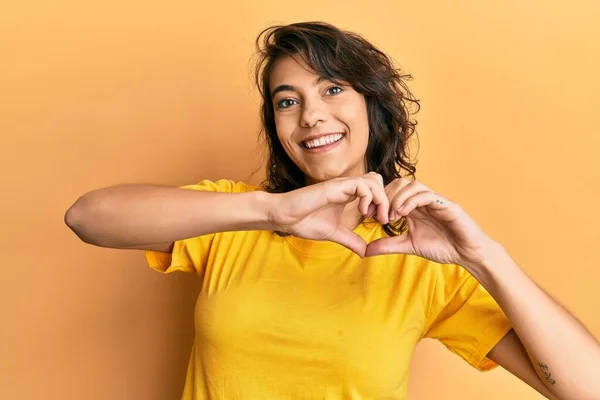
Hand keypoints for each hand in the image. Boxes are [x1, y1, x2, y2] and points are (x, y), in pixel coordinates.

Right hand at [268, 172, 389, 256]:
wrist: (285, 217)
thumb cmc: (304, 222)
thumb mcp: (334, 233)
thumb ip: (350, 240)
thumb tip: (364, 252)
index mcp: (347, 195)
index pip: (374, 189)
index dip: (382, 203)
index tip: (380, 222)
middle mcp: (347, 187)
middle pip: (378, 180)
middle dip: (386, 199)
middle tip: (382, 219)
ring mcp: (341, 185)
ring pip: (373, 180)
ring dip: (380, 198)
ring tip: (375, 217)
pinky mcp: (335, 187)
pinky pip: (361, 185)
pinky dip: (367, 197)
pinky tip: (361, 212)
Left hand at [365, 178, 494, 267]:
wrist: (467, 254)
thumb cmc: (442, 247)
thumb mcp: (409, 245)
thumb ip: (388, 245)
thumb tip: (365, 251)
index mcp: (414, 206)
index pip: (393, 191)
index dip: (379, 200)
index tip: (370, 215)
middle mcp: (424, 199)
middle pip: (400, 183)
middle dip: (386, 196)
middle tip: (380, 215)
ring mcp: (436, 200)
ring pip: (413, 185)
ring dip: (398, 198)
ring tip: (392, 216)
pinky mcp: (447, 205)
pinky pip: (427, 195)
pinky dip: (411, 201)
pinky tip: (403, 214)